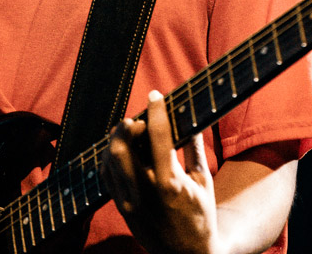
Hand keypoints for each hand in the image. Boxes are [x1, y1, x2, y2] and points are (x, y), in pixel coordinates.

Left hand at [102, 90, 219, 253]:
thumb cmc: (201, 216)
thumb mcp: (204, 181)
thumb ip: (194, 147)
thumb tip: (191, 117)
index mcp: (171, 184)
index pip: (158, 136)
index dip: (156, 111)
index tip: (155, 95)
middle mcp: (145, 193)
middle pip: (122, 147)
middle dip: (128, 124)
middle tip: (140, 118)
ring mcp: (129, 202)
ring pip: (110, 159)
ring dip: (118, 139)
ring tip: (131, 130)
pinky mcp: (121, 209)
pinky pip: (107, 175)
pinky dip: (111, 156)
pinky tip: (122, 148)